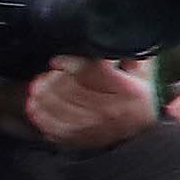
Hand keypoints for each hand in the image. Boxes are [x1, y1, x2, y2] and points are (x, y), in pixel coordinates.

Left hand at [21, 56, 158, 152]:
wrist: (145, 129)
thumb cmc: (142, 95)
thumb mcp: (144, 70)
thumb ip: (129, 53)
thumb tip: (109, 40)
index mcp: (129, 91)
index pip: (94, 74)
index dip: (71, 65)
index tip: (57, 61)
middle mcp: (113, 110)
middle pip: (73, 92)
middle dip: (53, 81)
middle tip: (45, 74)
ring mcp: (97, 127)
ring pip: (62, 110)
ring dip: (44, 97)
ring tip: (37, 87)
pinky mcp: (85, 139)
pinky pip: (57, 129)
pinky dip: (42, 118)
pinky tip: (35, 107)